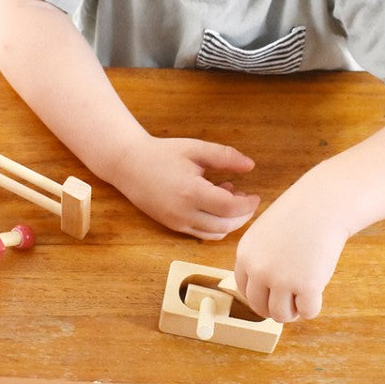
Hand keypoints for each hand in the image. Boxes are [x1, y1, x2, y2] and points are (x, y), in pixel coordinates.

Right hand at [111, 135, 258, 238]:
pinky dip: (215, 225)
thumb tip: (250, 166)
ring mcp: (177, 222)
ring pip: (215, 233)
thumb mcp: (195, 149)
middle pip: (226, 225)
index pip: (230, 207)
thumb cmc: (163, 153)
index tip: (256, 195)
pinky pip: (201, 234)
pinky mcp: (172, 226)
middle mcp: (184, 213)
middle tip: (249, 200)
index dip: (248, 204)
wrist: (129, 164)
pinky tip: (215, 205)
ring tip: (231, 198)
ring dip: (230, 221)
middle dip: (243, 215)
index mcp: (191, 192)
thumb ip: (225, 156)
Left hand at [233, 179, 348, 321]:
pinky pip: (307, 312)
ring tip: (304, 295)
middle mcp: (258, 269)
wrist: (323, 204)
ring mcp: (281, 279)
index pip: (244, 291)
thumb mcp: (266, 234)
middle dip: (276, 307)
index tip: (275, 294)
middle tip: (292, 298)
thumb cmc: (299, 217)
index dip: (262, 296)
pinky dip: (313, 307)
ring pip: (281, 315)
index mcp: (245, 255)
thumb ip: (260, 260)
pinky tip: (317, 291)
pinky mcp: (305, 285)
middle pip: (260, 307)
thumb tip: (265, 294)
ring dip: (294, 311)